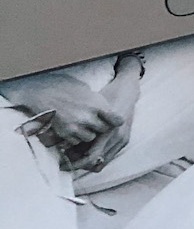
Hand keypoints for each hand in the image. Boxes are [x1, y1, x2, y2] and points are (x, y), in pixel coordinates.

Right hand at [0, 71, 122, 156]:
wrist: (41, 92)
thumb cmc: (64, 87)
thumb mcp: (86, 90)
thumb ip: (98, 103)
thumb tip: (108, 111)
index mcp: (97, 104)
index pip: (116, 120)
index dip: (115, 121)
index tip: (113, 120)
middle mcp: (88, 117)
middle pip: (104, 130)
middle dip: (100, 127)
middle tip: (94, 122)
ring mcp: (76, 126)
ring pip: (90, 138)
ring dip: (87, 133)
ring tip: (81, 124)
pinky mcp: (64, 133)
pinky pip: (75, 141)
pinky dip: (74, 137)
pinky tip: (70, 128)